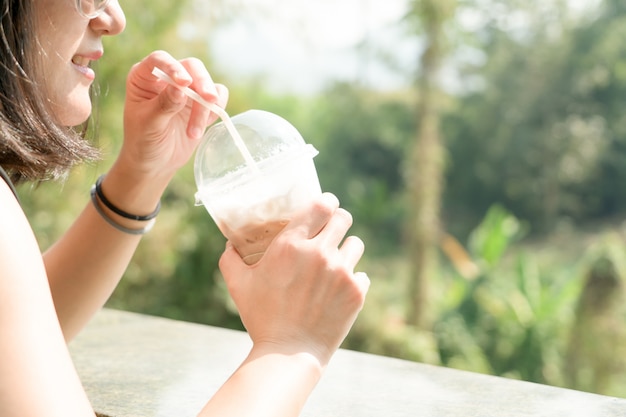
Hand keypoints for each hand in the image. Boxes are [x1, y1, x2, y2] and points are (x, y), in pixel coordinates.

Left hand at [119, 50, 228, 179]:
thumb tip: (181, 88)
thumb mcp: (149, 124)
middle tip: (209, 99)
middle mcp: (167, 78)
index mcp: (144, 77)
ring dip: (206, 107)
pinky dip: (215, 110)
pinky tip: (201, 128)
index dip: (173, 67)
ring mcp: (187, 90)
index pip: (159, 60)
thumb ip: (164, 105)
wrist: (155, 163)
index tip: (184, 82)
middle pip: (191, 66)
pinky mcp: (201, 103)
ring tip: (193, 133)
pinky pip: (218, 97)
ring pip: (207, 83)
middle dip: (202, 83)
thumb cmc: (143, 141)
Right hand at [219, 193, 369, 365]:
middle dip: (338, 221)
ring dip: (347, 249)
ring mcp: (341, 272)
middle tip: (331, 231)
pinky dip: (353, 278)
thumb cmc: (261, 318)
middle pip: (343, 218)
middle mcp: (320, 253)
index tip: (324, 206)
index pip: (322, 204)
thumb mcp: (238, 285)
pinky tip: (340, 287)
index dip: (326, 202)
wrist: (288, 354)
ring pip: (356, 244)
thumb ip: (230, 259)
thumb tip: (230, 245)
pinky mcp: (356, 292)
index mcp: (291, 245)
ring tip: (337, 260)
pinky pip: (362, 273)